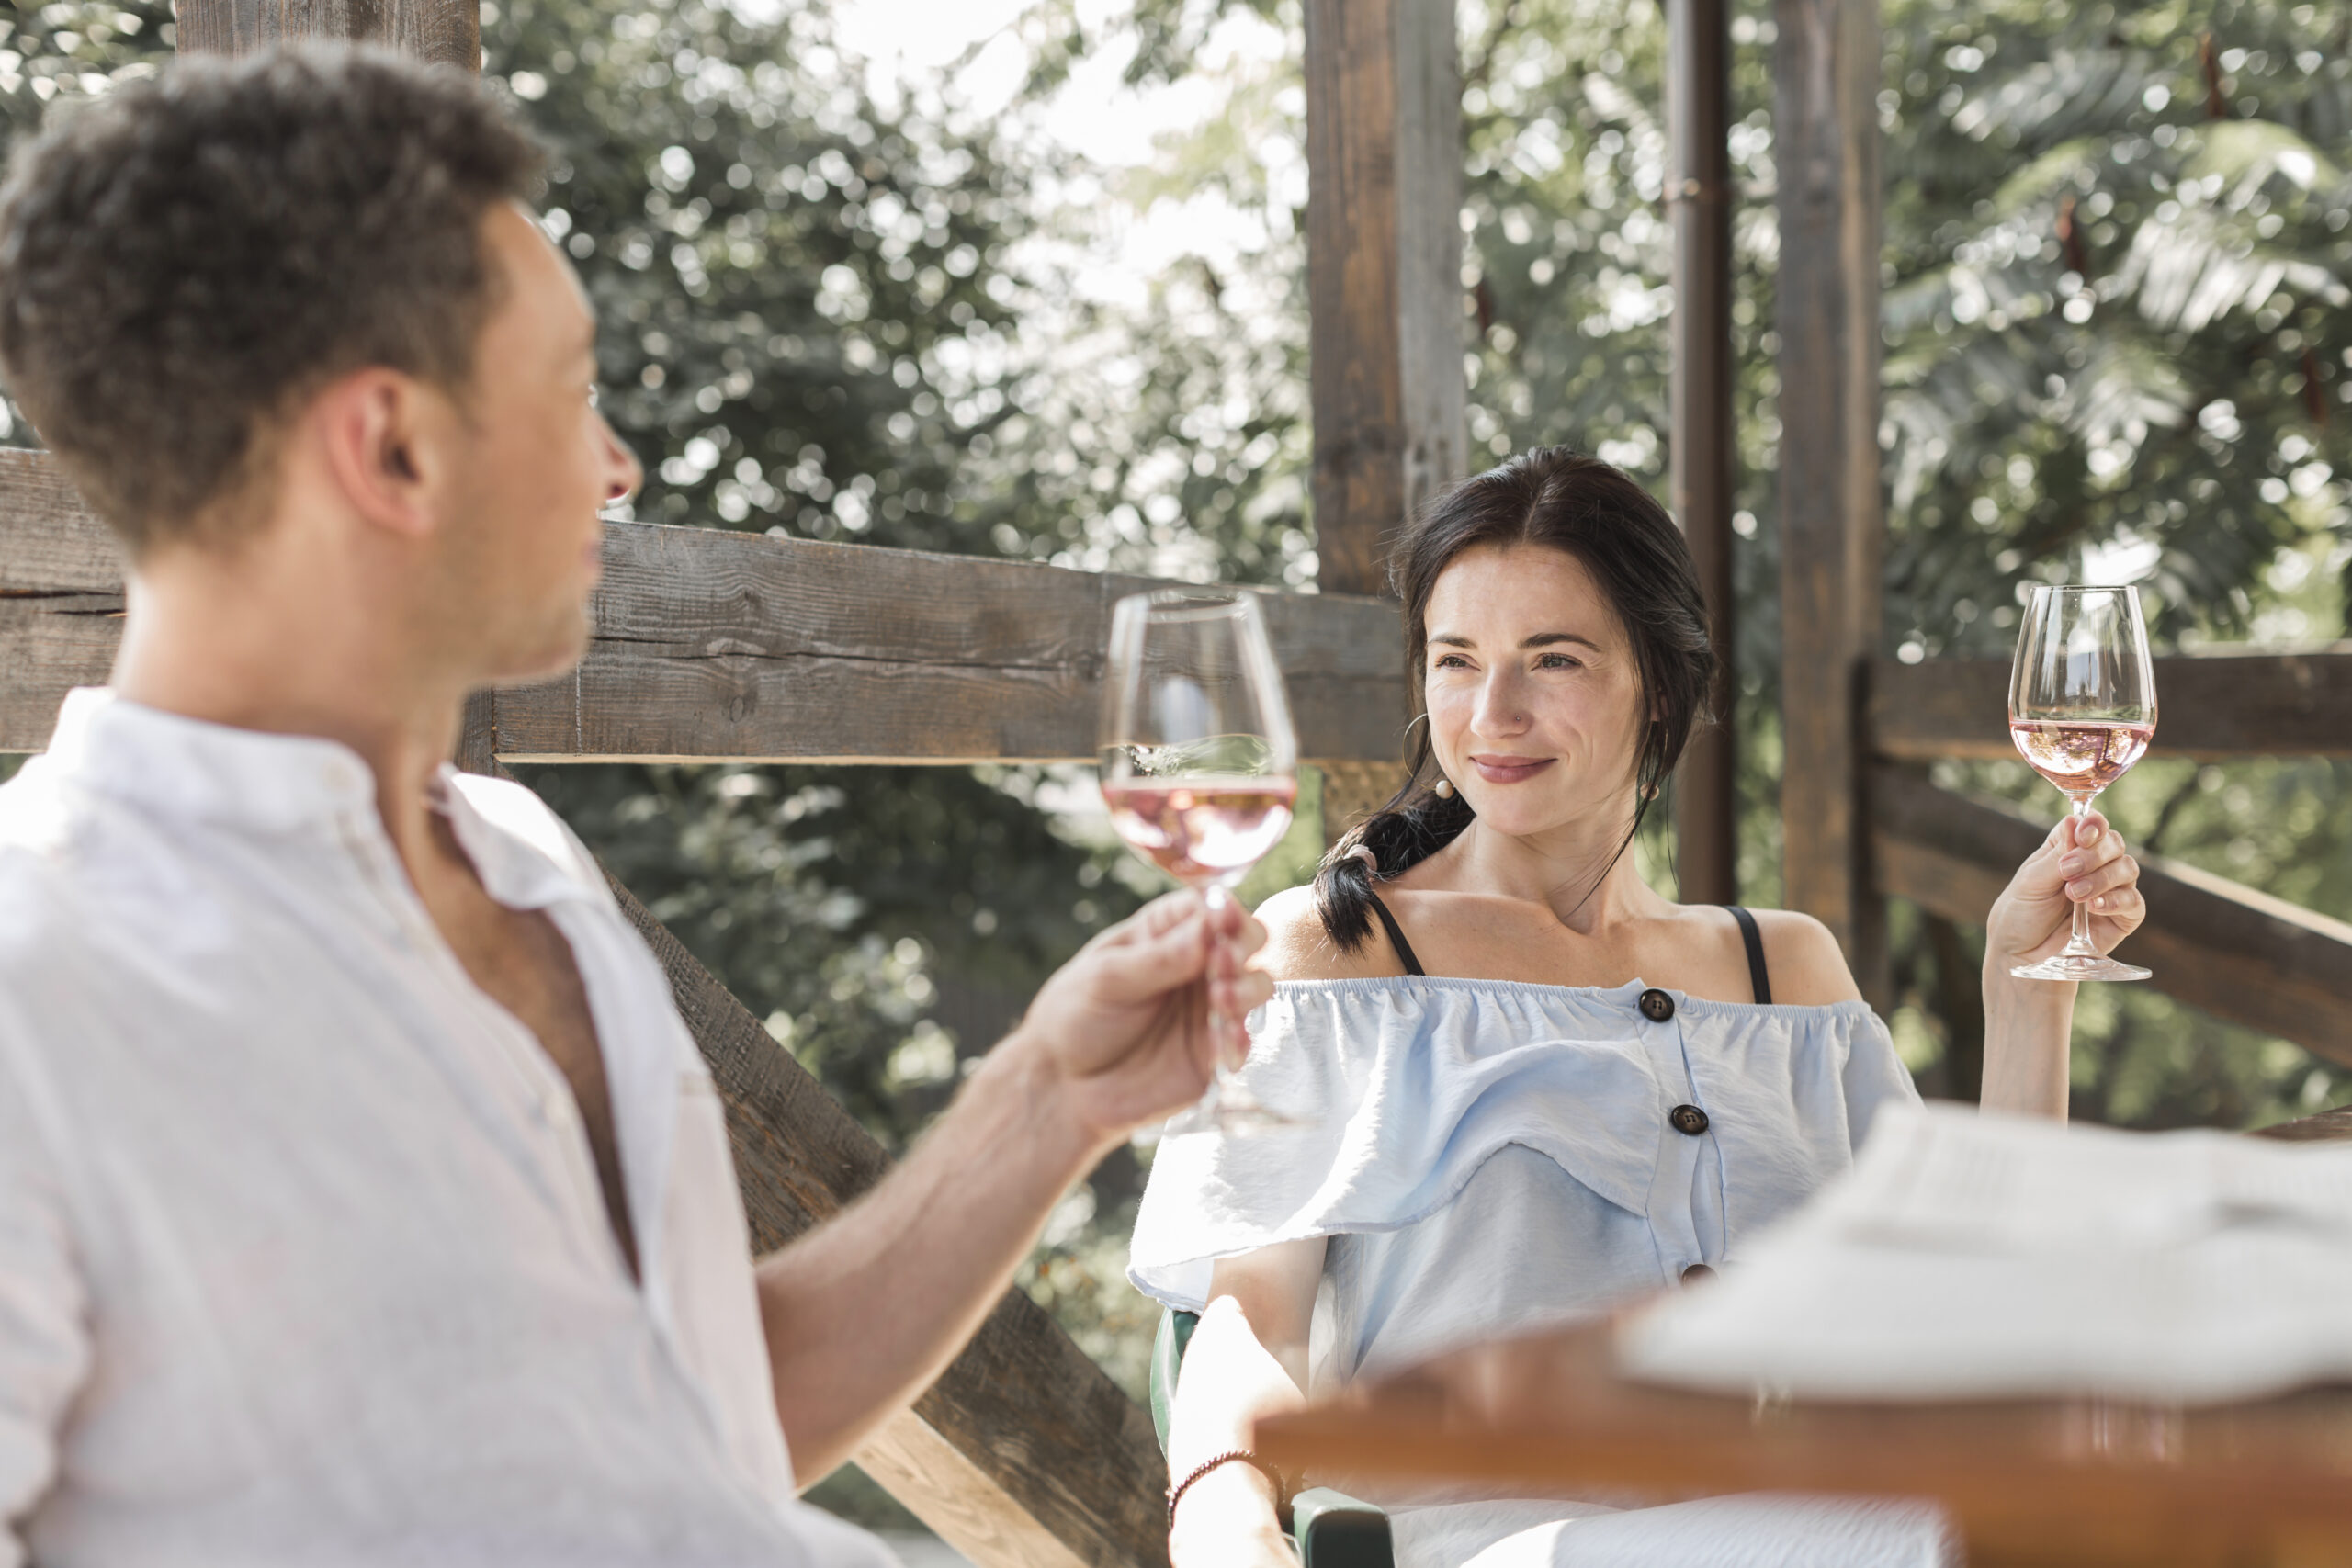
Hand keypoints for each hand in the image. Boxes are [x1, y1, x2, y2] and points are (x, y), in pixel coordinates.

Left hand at [1011, 890, 1272, 1148]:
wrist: (1063, 1084)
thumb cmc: (1075, 1016)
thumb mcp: (1106, 980)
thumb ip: (1158, 959)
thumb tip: (1207, 931)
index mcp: (1165, 931)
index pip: (1208, 907)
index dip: (1223, 910)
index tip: (1222, 921)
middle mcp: (1196, 963)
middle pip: (1245, 940)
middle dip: (1242, 947)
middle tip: (1222, 963)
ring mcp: (1208, 1007)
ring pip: (1255, 987)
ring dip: (1247, 990)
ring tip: (1221, 1000)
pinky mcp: (1212, 1051)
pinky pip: (1242, 1040)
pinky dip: (1240, 1040)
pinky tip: (1226, 1044)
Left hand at [1986, 809, 2144, 972]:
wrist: (2021, 955)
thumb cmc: (2021, 915)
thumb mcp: (2031, 882)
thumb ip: (2057, 855)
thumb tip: (2074, 820)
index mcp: (2068, 850)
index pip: (2091, 826)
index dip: (2093, 825)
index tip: (2083, 834)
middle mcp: (2094, 866)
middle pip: (2114, 844)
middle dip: (2094, 855)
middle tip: (2067, 872)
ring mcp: (2110, 890)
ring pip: (2127, 869)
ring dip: (2102, 878)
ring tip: (2074, 894)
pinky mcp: (2122, 918)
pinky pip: (2134, 902)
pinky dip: (2117, 901)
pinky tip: (2095, 906)